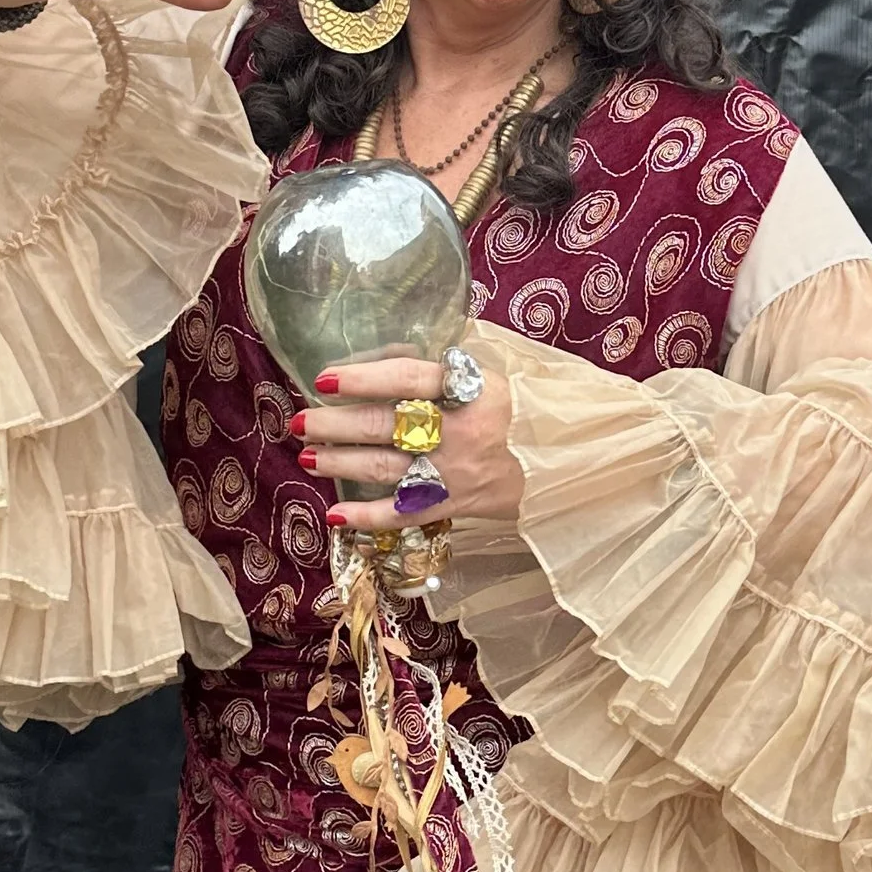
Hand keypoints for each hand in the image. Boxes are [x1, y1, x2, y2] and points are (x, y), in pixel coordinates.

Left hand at [293, 354, 523, 532]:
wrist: (571, 461)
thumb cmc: (533, 409)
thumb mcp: (501, 371)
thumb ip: (451, 362)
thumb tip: (389, 353)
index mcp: (476, 390)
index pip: (408, 379)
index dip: (364, 377)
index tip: (326, 377)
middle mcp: (462, 433)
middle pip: (386, 426)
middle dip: (336, 424)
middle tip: (300, 420)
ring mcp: (456, 474)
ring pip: (386, 469)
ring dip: (340, 463)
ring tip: (307, 456)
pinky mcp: (456, 506)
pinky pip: (404, 514)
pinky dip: (368, 518)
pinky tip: (335, 516)